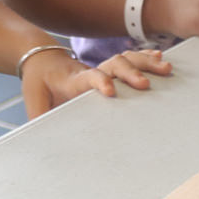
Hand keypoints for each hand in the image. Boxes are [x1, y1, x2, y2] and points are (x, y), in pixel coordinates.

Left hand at [21, 47, 173, 115]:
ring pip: (126, 60)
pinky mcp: (109, 69)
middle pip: (114, 65)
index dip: (100, 81)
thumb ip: (38, 118)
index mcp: (73, 80)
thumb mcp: (33, 100)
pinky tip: (161, 60)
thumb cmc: (38, 83)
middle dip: (131, 72)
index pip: (88, 76)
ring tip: (165, 68)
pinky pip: (130, 60)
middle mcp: (91, 70)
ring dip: (145, 63)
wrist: (41, 60)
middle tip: (146, 84)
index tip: (110, 90)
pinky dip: (146, 59)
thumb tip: (39, 139)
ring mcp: (102, 68)